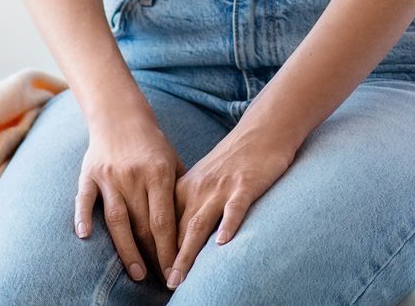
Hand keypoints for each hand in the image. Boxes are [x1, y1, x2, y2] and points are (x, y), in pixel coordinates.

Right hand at [74, 108, 182, 284]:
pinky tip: (84, 236)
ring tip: (137, 273)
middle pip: (142, 224)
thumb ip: (181, 191)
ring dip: (126, 249)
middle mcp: (134, 176)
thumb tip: (194, 225)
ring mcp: (110, 176)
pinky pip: (84, 198)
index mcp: (158, 173)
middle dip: (154, 256)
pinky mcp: (89, 174)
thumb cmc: (151, 144)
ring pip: (117, 219)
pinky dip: (83, 216)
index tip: (177, 270)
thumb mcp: (173, 161)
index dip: (170, 248)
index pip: (164, 220)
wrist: (119, 114)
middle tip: (162, 280)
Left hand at [165, 125, 297, 288]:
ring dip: (187, 252)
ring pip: (199, 223)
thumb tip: (179, 236)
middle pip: (178, 229)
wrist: (263, 131)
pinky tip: (223, 243)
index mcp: (186, 187)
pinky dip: (228, 225)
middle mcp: (199, 189)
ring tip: (180, 275)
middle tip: (162, 284)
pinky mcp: (245, 185)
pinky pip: (235, 208)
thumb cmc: (235, 160)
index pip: (165, 224)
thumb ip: (192, 203)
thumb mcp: (206, 179)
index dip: (158, 251)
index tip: (152, 274)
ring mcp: (221, 187)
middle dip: (167, 259)